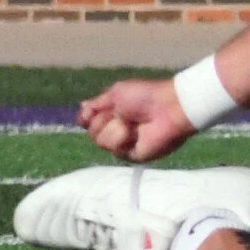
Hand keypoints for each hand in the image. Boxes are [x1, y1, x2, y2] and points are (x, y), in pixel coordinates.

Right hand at [78, 77, 194, 161]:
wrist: (167, 107)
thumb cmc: (145, 96)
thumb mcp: (116, 93)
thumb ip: (97, 104)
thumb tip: (82, 108)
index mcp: (112, 115)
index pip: (87, 122)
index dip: (87, 117)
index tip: (93, 110)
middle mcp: (116, 131)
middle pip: (92, 133)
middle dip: (103, 120)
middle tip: (120, 113)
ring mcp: (125, 145)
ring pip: (101, 142)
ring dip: (113, 128)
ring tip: (130, 122)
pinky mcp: (134, 156)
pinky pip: (115, 150)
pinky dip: (122, 139)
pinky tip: (134, 133)